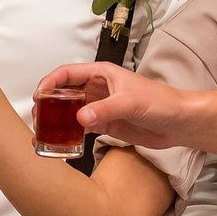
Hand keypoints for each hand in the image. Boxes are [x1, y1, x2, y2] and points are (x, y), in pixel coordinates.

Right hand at [38, 61, 193, 148]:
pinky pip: (81, 127)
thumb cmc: (161, 102)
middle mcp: (98, 88)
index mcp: (102, 73)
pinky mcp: (105, 123)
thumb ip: (104, 110)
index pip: (68, 73)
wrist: (178, 123)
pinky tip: (60, 142)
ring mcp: (100, 106)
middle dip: (48, 103)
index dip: (50, 82)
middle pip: (64, 92)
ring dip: (56, 120)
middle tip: (38, 119)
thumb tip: (80, 117)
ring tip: (43, 133)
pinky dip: (69, 133)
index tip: (39, 96)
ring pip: (70, 110)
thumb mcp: (131, 103)